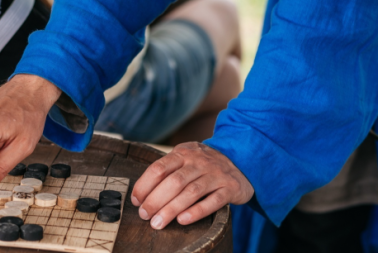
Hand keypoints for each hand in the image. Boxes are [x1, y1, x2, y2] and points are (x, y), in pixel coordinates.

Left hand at [131, 142, 253, 229]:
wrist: (241, 161)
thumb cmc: (204, 165)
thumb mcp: (186, 158)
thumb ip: (167, 170)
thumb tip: (142, 194)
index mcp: (183, 154)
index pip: (159, 168)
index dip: (145, 185)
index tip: (136, 200)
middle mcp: (199, 162)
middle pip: (174, 182)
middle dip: (155, 200)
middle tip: (144, 215)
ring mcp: (216, 174)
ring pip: (191, 192)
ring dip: (171, 209)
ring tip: (158, 223)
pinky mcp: (230, 188)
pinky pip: (213, 201)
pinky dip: (197, 211)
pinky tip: (183, 220)